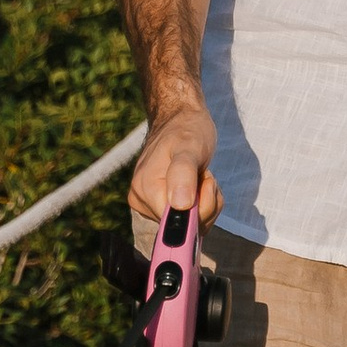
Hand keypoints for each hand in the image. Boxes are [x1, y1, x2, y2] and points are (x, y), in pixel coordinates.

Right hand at [130, 98, 219, 230]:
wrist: (181, 119)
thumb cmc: (186, 130)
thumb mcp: (189, 147)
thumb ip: (183, 175)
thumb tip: (179, 206)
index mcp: (144, 189)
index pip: (176, 223)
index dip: (197, 209)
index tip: (202, 182)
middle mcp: (141, 200)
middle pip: (183, 227)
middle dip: (203, 204)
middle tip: (203, 176)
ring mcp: (150, 204)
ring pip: (189, 224)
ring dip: (206, 203)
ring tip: (201, 176)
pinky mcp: (160, 205)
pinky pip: (189, 218)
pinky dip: (202, 204)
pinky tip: (200, 183)